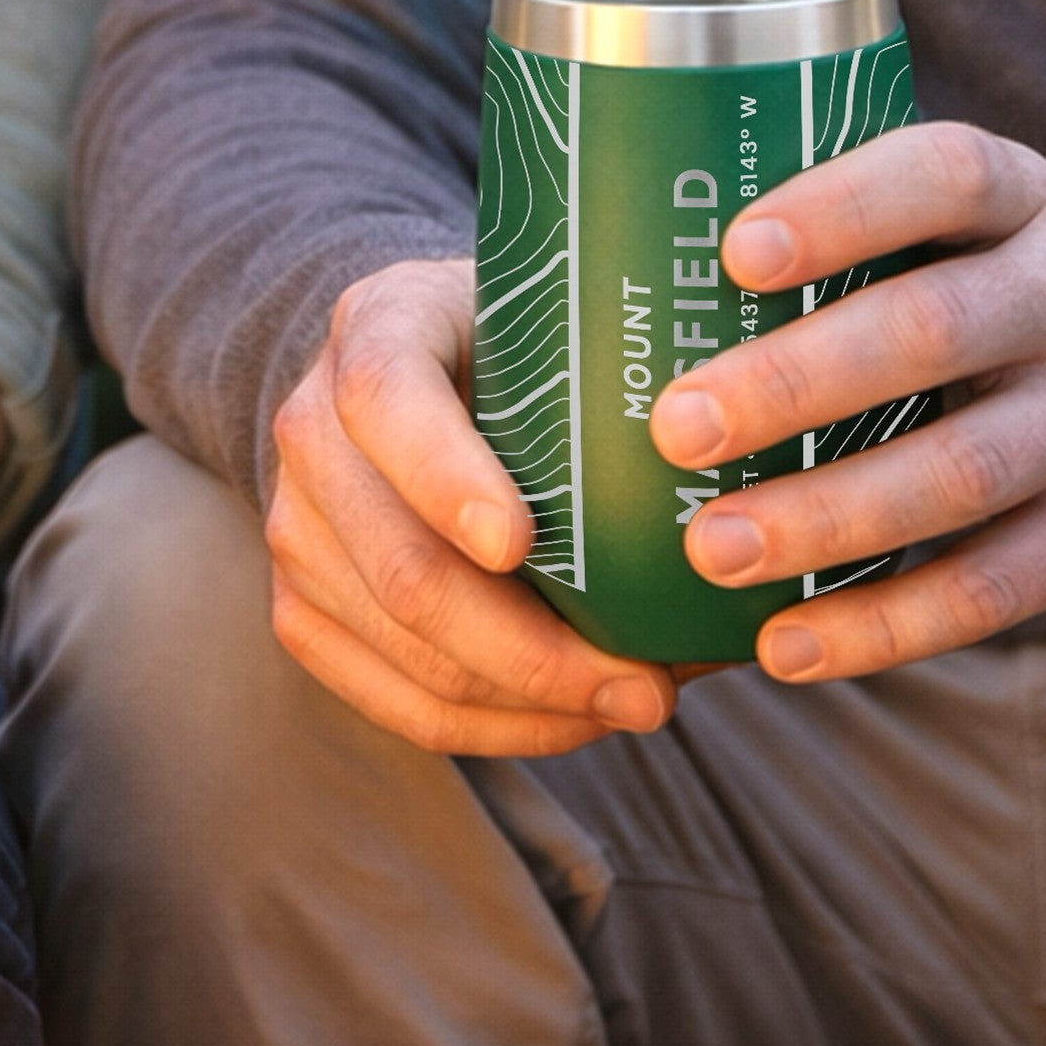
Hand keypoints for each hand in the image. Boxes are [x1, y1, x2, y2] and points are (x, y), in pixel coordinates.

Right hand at [266, 258, 677, 756]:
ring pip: (404, 648)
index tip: (522, 544)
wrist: (414, 369)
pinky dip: (495, 728)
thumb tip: (751, 500)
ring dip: (530, 701)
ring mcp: (294, 522)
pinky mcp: (300, 607)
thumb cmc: (521, 345)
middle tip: (650, 687)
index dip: (446, 477)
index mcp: (377, 325)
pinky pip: (394, 701)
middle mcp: (313, 425)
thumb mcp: (557, 317)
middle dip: (532, 648)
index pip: (386, 399)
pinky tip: (574, 720)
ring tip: (636, 706)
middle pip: (402, 563)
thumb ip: (617, 373)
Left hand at [652, 122, 1045, 682]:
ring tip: (709, 547)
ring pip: (957, 474)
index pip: (941, 175)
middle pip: (932, 332)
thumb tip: (626, 251)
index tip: (733, 254)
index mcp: (1021, 198)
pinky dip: (882, 625)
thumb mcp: (967, 226)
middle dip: (793, 383)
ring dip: (823, 519)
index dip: (840, 208)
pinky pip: (992, 588)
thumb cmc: (1001, 289)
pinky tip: (784, 643)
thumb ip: (851, 227)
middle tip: (677, 425)